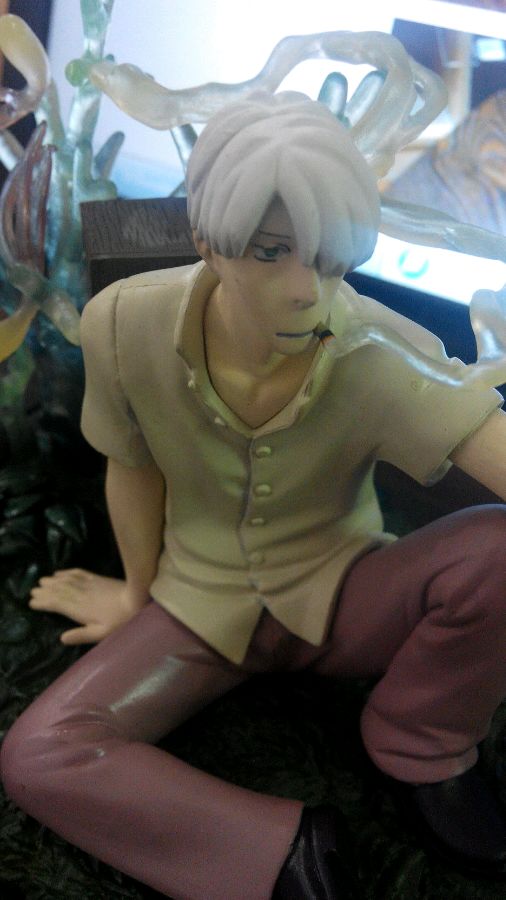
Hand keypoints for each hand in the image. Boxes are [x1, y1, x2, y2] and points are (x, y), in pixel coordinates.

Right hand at [29, 569, 148, 644]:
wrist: (136, 599)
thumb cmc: (120, 621)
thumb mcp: (100, 634)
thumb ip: (81, 635)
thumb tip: (62, 638)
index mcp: (78, 609)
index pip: (56, 604)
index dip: (43, 602)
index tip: (32, 602)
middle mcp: (79, 594)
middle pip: (58, 591)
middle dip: (44, 591)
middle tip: (32, 591)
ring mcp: (88, 584)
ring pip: (65, 581)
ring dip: (53, 581)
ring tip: (41, 581)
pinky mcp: (97, 578)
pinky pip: (78, 573)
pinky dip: (67, 572)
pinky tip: (60, 573)